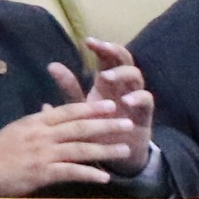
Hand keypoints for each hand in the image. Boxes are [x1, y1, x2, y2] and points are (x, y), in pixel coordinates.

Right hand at [0, 101, 136, 195]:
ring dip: (105, 149)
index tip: (111, 105)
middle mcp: (42, 134)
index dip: (91, 108)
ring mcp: (42, 154)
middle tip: (128, 123)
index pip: (68, 111)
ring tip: (125, 149)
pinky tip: (104, 178)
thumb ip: (37, 122)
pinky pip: (70, 172)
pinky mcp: (41, 173)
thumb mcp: (17, 130)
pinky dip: (89, 174)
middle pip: (80, 127)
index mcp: (36, 121)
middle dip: (106, 124)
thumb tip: (49, 110)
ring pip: (80, 149)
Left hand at [47, 43, 154, 174]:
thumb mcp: (80, 108)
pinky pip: (147, 99)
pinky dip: (138, 97)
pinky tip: (126, 101)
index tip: (88, 41)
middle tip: (103, 48)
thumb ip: (69, 88)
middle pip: (124, 60)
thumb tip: (51, 65)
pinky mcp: (144, 115)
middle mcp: (122, 86)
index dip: (100, 47)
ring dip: (122, 73)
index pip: (107, 58)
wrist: (114, 157)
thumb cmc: (97, 130)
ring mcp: (135, 99)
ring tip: (106, 77)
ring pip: (136, 76)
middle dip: (114, 51)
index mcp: (106, 83)